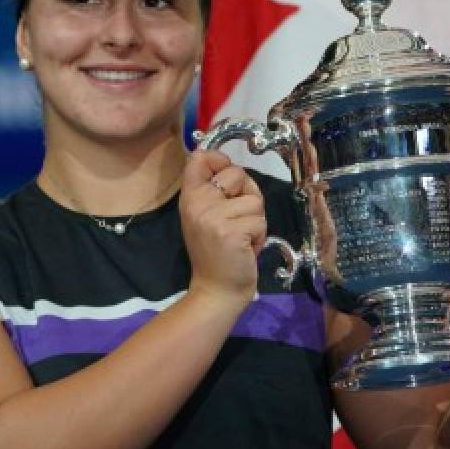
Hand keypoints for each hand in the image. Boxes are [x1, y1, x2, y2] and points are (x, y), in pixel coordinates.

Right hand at [179, 150, 267, 304]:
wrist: (216, 290)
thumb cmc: (216, 253)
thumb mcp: (206, 217)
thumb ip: (215, 192)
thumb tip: (232, 168)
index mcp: (189, 197)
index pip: (199, 158)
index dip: (219, 159)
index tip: (227, 176)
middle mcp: (198, 202)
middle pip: (237, 173)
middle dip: (248, 195)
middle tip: (238, 219)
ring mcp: (214, 216)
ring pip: (254, 199)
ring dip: (255, 220)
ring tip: (241, 237)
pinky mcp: (232, 231)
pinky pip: (260, 220)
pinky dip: (259, 236)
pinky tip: (245, 248)